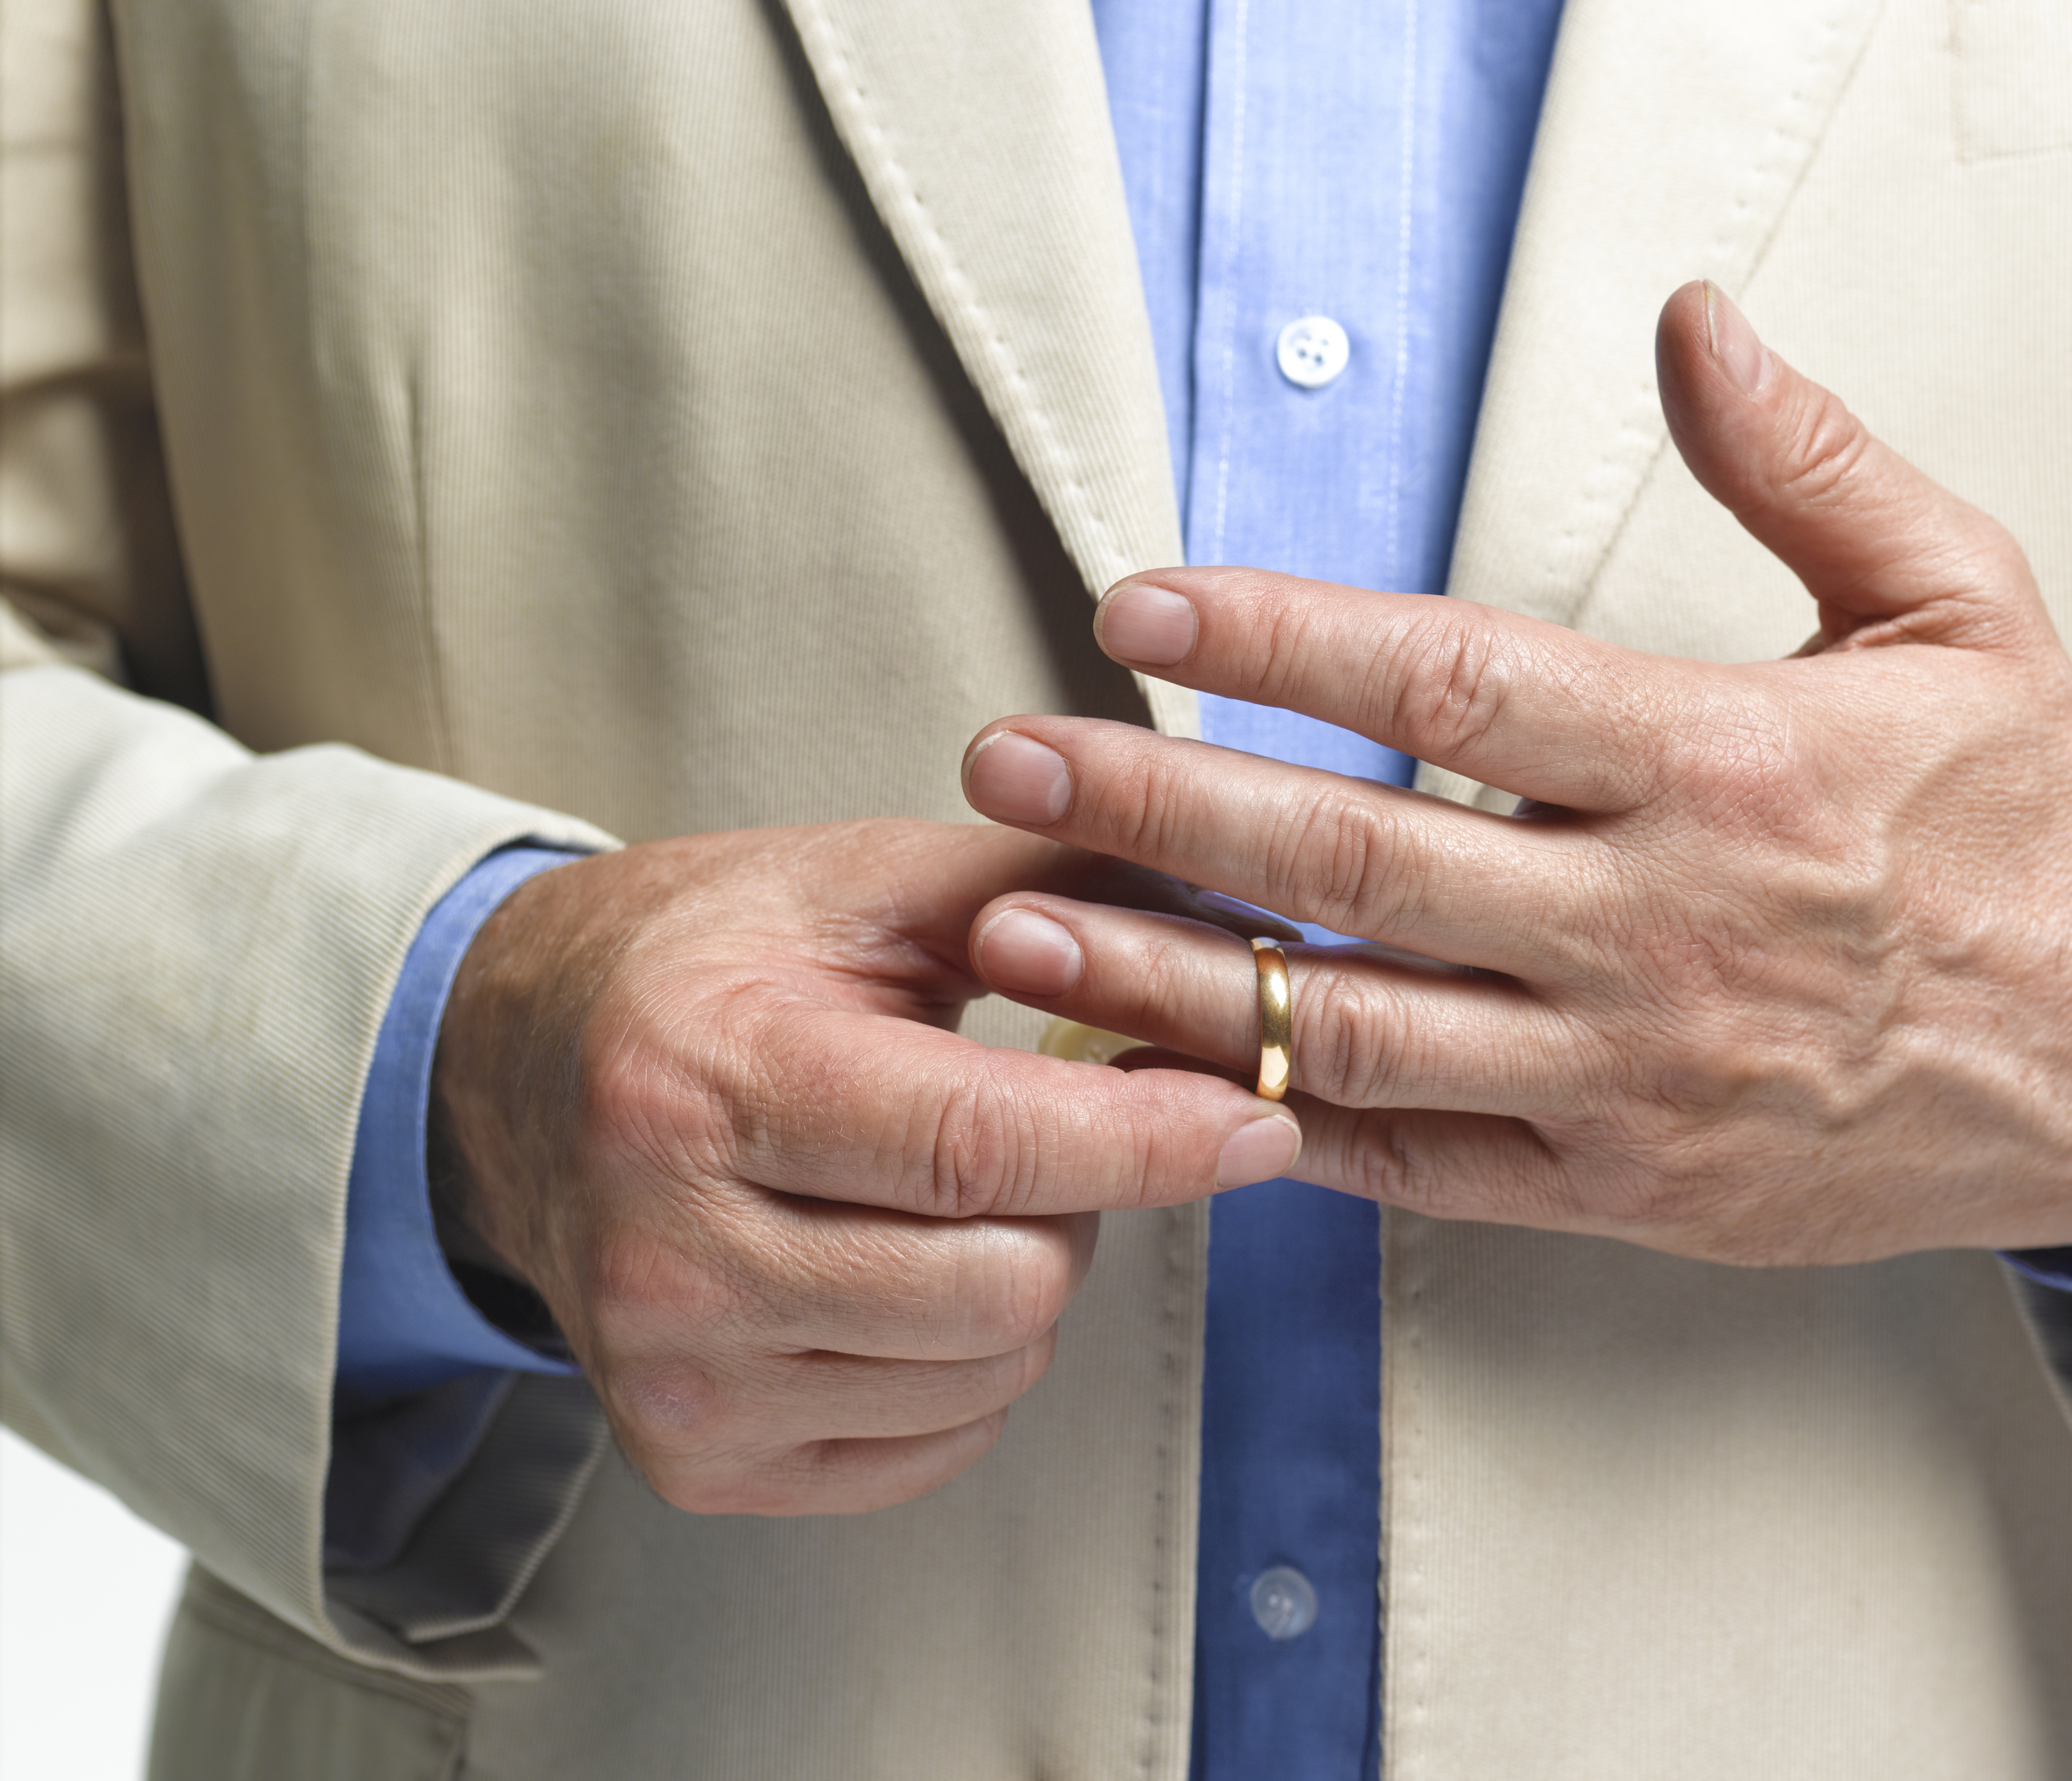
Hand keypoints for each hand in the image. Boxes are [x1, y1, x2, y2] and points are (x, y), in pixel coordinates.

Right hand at [432, 821, 1300, 1514]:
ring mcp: (678, 1381)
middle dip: (1081, 1204)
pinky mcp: (699, 1465)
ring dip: (1027, 1282)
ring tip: (952, 1193)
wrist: (507, 1078)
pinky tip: (907, 1272)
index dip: (1148, 1140)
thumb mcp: (853, 883)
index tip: (1255, 1119)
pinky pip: (937, 1443)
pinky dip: (969, 1365)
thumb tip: (1220, 924)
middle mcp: (670, 1254)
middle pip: (1003, 1285)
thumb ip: (1038, 892)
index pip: (980, 1149)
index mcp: (703, 1086)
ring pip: (988, 1372)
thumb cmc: (698, 967)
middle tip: (1043, 1131)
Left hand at [958, 284, 2071, 1265]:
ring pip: (1356, 1025)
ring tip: (1026, 927)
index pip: (1455, 684)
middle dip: (1161, 806)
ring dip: (1175, 979)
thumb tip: (1694, 325)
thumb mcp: (1966, 604)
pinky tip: (1180, 1080)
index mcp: (1729, 763)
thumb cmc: (2042, 835)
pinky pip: (1428, 1162)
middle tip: (1014, 763)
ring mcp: (1637, 1071)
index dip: (1279, 639)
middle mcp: (1663, 925)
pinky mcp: (1632, 1185)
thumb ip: (1809, 463)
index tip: (1146, 605)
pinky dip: (1293, 1123)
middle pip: (1359, 858)